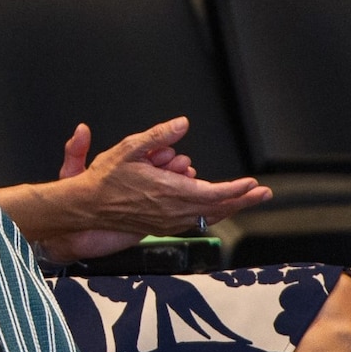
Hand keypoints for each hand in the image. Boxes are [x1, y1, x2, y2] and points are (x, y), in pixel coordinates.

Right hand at [37, 119, 271, 260]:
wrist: (87, 205)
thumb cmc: (106, 178)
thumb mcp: (130, 148)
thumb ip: (159, 135)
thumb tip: (182, 124)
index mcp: (169, 191)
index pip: (213, 193)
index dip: (236, 189)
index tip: (252, 183)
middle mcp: (172, 211)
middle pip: (218, 208)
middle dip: (243, 200)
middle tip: (263, 194)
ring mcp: (168, 222)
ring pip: (208, 218)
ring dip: (230, 209)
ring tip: (247, 199)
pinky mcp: (162, 227)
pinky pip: (195, 223)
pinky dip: (211, 215)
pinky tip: (218, 208)